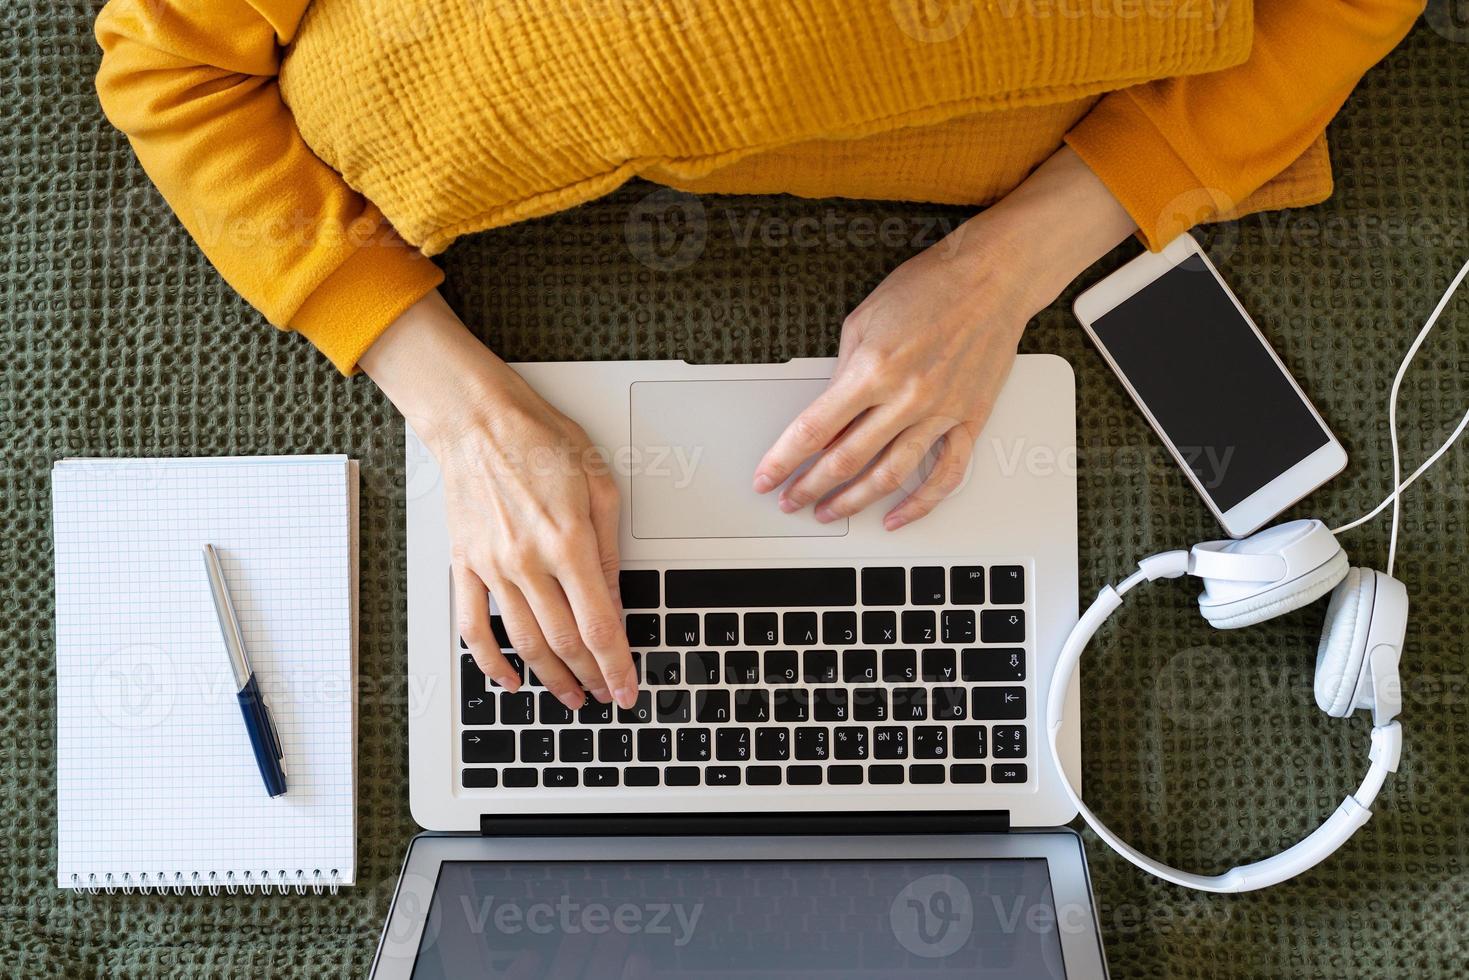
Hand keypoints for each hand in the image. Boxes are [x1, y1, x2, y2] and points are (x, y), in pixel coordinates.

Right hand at [361, 292, 637, 710]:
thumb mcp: (599, 485)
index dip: (616, 666)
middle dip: (590, 677)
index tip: (626, 689)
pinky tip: (508, 679)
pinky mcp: (465, 565)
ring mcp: (492, 567)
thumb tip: (616, 599)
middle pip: (565, 641)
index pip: (599, 625)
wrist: (477, 421)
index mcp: (568, 541)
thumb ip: (610, 550)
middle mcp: (528, 561)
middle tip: (606, 695)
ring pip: (524, 642)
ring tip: (571, 696)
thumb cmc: (540, 441)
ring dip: (550, 678)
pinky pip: (473, 626)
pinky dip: (490, 661)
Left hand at [753, 146, 1135, 528]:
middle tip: (791, 501)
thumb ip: (844, 370)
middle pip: (845, 461)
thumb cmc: (930, 287)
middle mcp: (906, 396)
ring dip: (854, 502)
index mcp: (872, 369)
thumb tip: (829, 410)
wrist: (993, 277)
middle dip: (809, 488)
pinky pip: (945, 475)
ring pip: (890, 477)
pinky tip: (897, 517)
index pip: (813, 430)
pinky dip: (919, 504)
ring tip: (830, 512)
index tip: (767, 478)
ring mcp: (940, 412)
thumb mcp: (864, 319)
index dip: (783, 461)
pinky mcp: (969, 420)